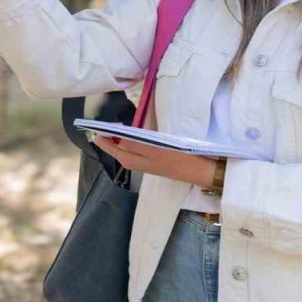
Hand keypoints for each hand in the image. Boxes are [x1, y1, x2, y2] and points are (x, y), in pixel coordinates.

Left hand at [92, 136, 217, 187]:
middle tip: (101, 132)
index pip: (119, 149)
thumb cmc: (183, 157)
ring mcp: (149, 166)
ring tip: (111, 136)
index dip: (108, 139)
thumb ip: (139, 143)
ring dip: (118, 147)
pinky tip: (129, 143)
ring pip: (128, 156)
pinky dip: (129, 150)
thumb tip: (121, 138)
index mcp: (141, 160)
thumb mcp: (160, 147)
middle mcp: (142, 165)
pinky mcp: (155, 165)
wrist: (201, 171)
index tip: (100, 130)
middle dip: (109, 144)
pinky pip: (136, 157)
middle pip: (120, 155)